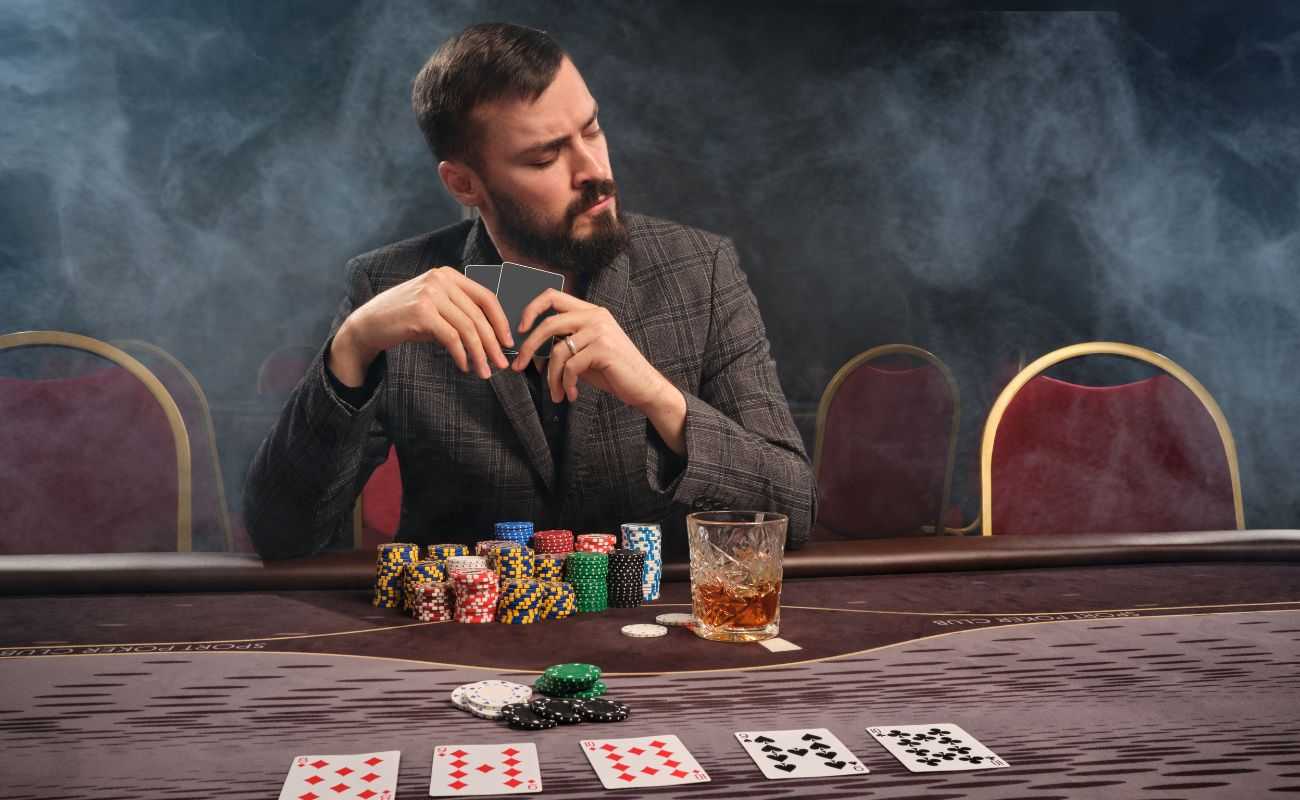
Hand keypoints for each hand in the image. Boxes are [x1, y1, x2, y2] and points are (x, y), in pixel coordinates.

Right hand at [331, 267, 512, 384]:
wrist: (368, 324)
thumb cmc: (405, 319)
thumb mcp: (436, 307)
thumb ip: (460, 312)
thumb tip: (493, 335)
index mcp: (448, 275)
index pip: (486, 297)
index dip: (501, 321)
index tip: (508, 342)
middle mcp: (440, 280)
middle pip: (479, 315)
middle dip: (493, 343)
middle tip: (501, 364)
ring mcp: (430, 294)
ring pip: (468, 328)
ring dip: (480, 354)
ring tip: (485, 372)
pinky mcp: (421, 313)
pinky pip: (452, 337)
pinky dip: (462, 355)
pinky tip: (464, 367)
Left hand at [509, 289, 672, 410]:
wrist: (644, 386)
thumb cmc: (613, 371)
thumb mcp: (585, 354)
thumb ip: (564, 346)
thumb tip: (532, 353)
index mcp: (591, 312)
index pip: (553, 296)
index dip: (531, 309)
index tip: (520, 329)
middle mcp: (595, 316)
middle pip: (549, 324)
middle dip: (529, 347)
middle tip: (519, 365)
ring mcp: (600, 331)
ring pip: (558, 351)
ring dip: (552, 378)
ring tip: (557, 393)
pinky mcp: (603, 349)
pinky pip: (571, 367)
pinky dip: (566, 384)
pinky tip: (571, 394)